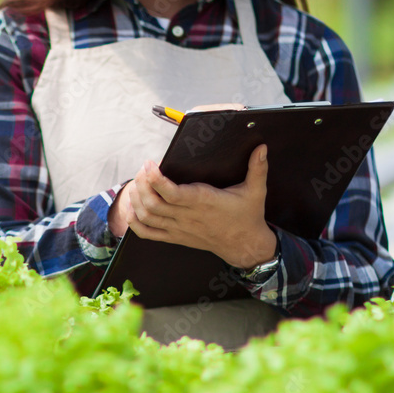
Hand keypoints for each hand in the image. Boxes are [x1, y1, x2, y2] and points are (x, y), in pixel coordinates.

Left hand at [107, 144, 276, 268]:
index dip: (155, 178)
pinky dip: (134, 221)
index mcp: (203, 202)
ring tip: (137, 182)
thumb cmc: (247, 216)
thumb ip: (257, 168)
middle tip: (143, 169)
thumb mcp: (256, 191)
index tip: (150, 163)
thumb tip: (262, 147)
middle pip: (153, 203)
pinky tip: (131, 208)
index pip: (171, 192)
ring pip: (147, 216)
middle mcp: (187, 216)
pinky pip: (147, 233)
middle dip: (142, 184)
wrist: (244, 245)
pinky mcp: (175, 237)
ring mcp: (179, 229)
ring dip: (136, 199)